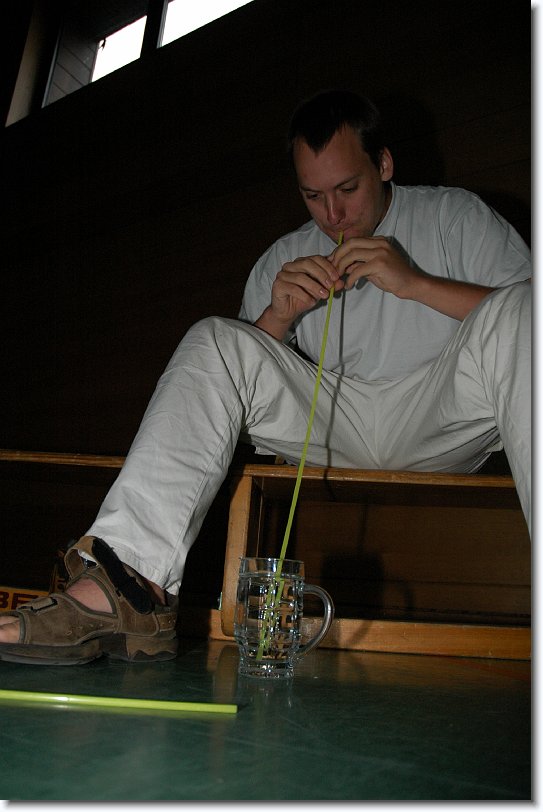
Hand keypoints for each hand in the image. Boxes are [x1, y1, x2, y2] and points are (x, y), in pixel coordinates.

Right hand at [270, 254, 344, 325]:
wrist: (287, 312)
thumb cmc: (303, 298)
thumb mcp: (320, 291)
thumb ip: (330, 286)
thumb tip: (341, 282)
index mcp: (301, 262)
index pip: (316, 258)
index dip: (327, 267)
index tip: (337, 277)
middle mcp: (290, 266)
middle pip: (307, 263)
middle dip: (321, 274)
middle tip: (331, 285)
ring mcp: (282, 275)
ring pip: (300, 276)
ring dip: (315, 286)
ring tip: (324, 295)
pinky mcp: (277, 285)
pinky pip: (292, 288)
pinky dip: (304, 295)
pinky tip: (311, 302)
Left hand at [330, 235, 494, 319]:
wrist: (411, 284)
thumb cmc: (393, 277)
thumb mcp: (373, 268)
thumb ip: (359, 264)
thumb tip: (342, 266)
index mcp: (378, 241)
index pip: (353, 241)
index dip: (340, 251)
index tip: (332, 262)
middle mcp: (379, 243)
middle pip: (350, 244)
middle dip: (337, 256)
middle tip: (332, 270)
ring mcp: (380, 252)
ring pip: (352, 255)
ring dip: (341, 267)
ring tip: (338, 278)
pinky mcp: (380, 263)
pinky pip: (358, 269)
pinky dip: (350, 278)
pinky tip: (349, 286)